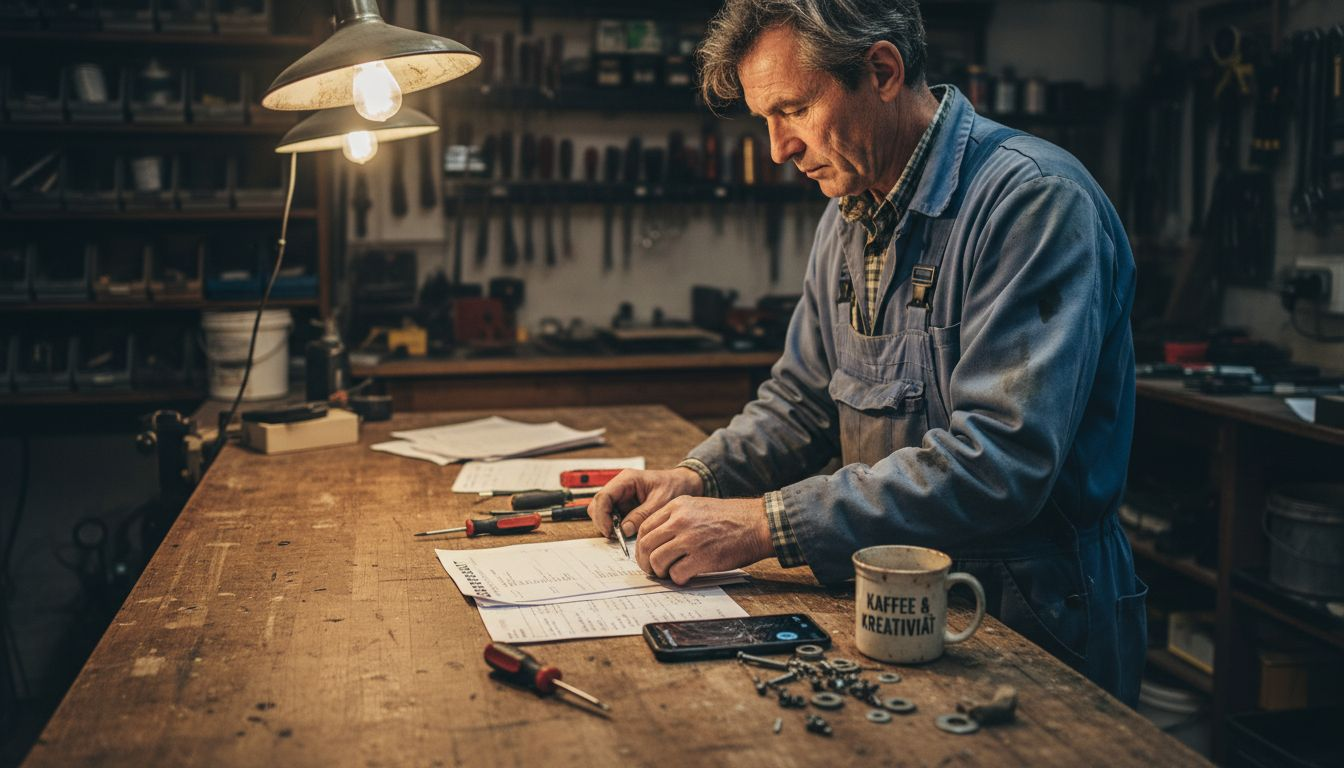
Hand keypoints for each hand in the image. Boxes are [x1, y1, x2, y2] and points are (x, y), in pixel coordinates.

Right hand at [587, 467, 702, 537]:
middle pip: (597, 505)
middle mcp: (620, 486)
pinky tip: (628, 532)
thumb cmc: (675, 487)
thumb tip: (624, 530)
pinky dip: (617, 527)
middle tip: (616, 536)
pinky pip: (613, 517)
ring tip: (624, 534)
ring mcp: (621, 496)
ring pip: (602, 512)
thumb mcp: (661, 502)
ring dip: (609, 525)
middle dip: (603, 521)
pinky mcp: (625, 505)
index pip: (603, 497)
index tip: (610, 531)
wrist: (685, 484)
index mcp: (627, 480)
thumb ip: (642, 515)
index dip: (602, 516)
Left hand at [634, 497, 772, 584]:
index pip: (645, 527)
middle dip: (645, 561)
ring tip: (669, 573)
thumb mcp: (698, 507)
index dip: (641, 545)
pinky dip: (678, 579)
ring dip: (660, 572)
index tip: (645, 554)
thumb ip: (677, 519)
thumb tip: (659, 540)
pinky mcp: (701, 558)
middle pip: (646, 545)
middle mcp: (679, 521)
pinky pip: (676, 574)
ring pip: (657, 560)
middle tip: (652, 569)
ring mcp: (689, 539)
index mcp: (677, 506)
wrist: (757, 523)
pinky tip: (686, 576)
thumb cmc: (731, 518)